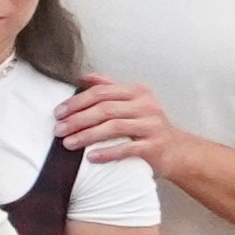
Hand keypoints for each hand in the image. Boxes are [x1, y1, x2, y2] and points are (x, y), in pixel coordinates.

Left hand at [52, 77, 176, 162]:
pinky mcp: (154, 146)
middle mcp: (146, 105)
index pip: (101, 92)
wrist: (177, 150)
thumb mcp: (132, 102)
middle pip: (105, 109)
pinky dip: (107, 152)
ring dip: (87, 136)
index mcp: (137, 92)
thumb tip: (83, 76)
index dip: (77, 102)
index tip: (58, 113)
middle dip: (77, 119)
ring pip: (114, 127)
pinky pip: (127, 148)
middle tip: (58, 130)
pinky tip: (91, 157)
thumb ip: (110, 88)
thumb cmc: (147, 125)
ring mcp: (152, 125)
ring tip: (68, 143)